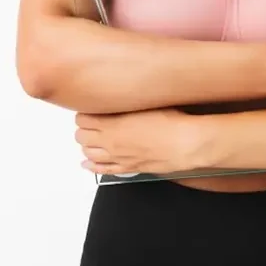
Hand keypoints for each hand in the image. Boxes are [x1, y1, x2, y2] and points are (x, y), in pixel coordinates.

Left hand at [75, 108, 208, 176]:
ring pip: (89, 154)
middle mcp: (111, 142)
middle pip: (82, 136)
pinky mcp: (128, 167)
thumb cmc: (170, 123)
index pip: (83, 119)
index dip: (83, 114)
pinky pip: (103, 170)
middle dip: (83, 129)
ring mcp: (118, 157)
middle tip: (89, 124)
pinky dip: (92, 167)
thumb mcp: (146, 102)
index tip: (88, 110)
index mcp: (112, 124)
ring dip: (86, 146)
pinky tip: (88, 164)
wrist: (184, 143)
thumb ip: (128, 101)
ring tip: (89, 140)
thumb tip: (123, 95)